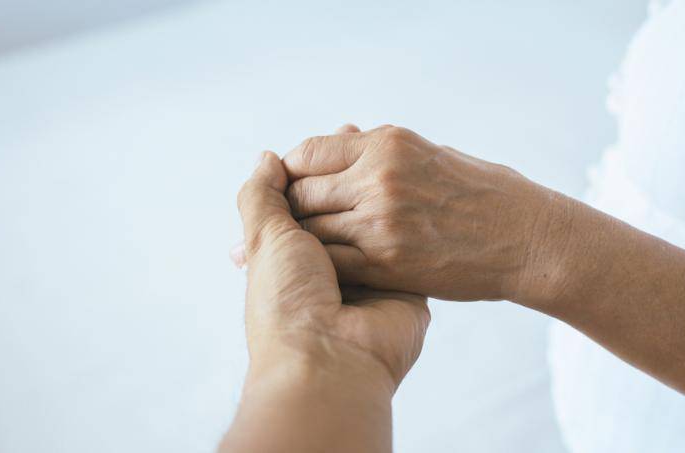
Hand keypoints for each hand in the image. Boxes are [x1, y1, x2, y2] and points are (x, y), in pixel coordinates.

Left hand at [235, 149, 429, 390]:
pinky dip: (411, 222)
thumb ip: (262, 196)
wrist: (329, 358)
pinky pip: (407, 247)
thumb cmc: (287, 298)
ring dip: (388, 190)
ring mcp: (368, 274)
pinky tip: (421, 193)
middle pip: (346, 202)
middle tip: (375, 138)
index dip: (323, 164)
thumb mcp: (264, 238)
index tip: (345, 134)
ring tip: (400, 158)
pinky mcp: (402, 285)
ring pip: (378, 219)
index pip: (310, 193)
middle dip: (357, 172)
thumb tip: (267, 158)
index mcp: (294, 252)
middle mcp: (330, 261)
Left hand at [279, 125, 565, 302]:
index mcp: (388, 142)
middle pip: (301, 190)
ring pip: (311, 227)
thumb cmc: (485, 195)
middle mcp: (378, 176)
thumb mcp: (432, 154)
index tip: (291, 186)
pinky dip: (325, 264)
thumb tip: (341, 144)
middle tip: (292, 223)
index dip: (291, 171)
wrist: (527, 239)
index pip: (309, 152)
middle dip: (291, 208)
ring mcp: (382, 220)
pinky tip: (329, 268)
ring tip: (304, 249)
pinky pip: (333, 260)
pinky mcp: (389, 262)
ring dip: (304, 239)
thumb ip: (382, 153)